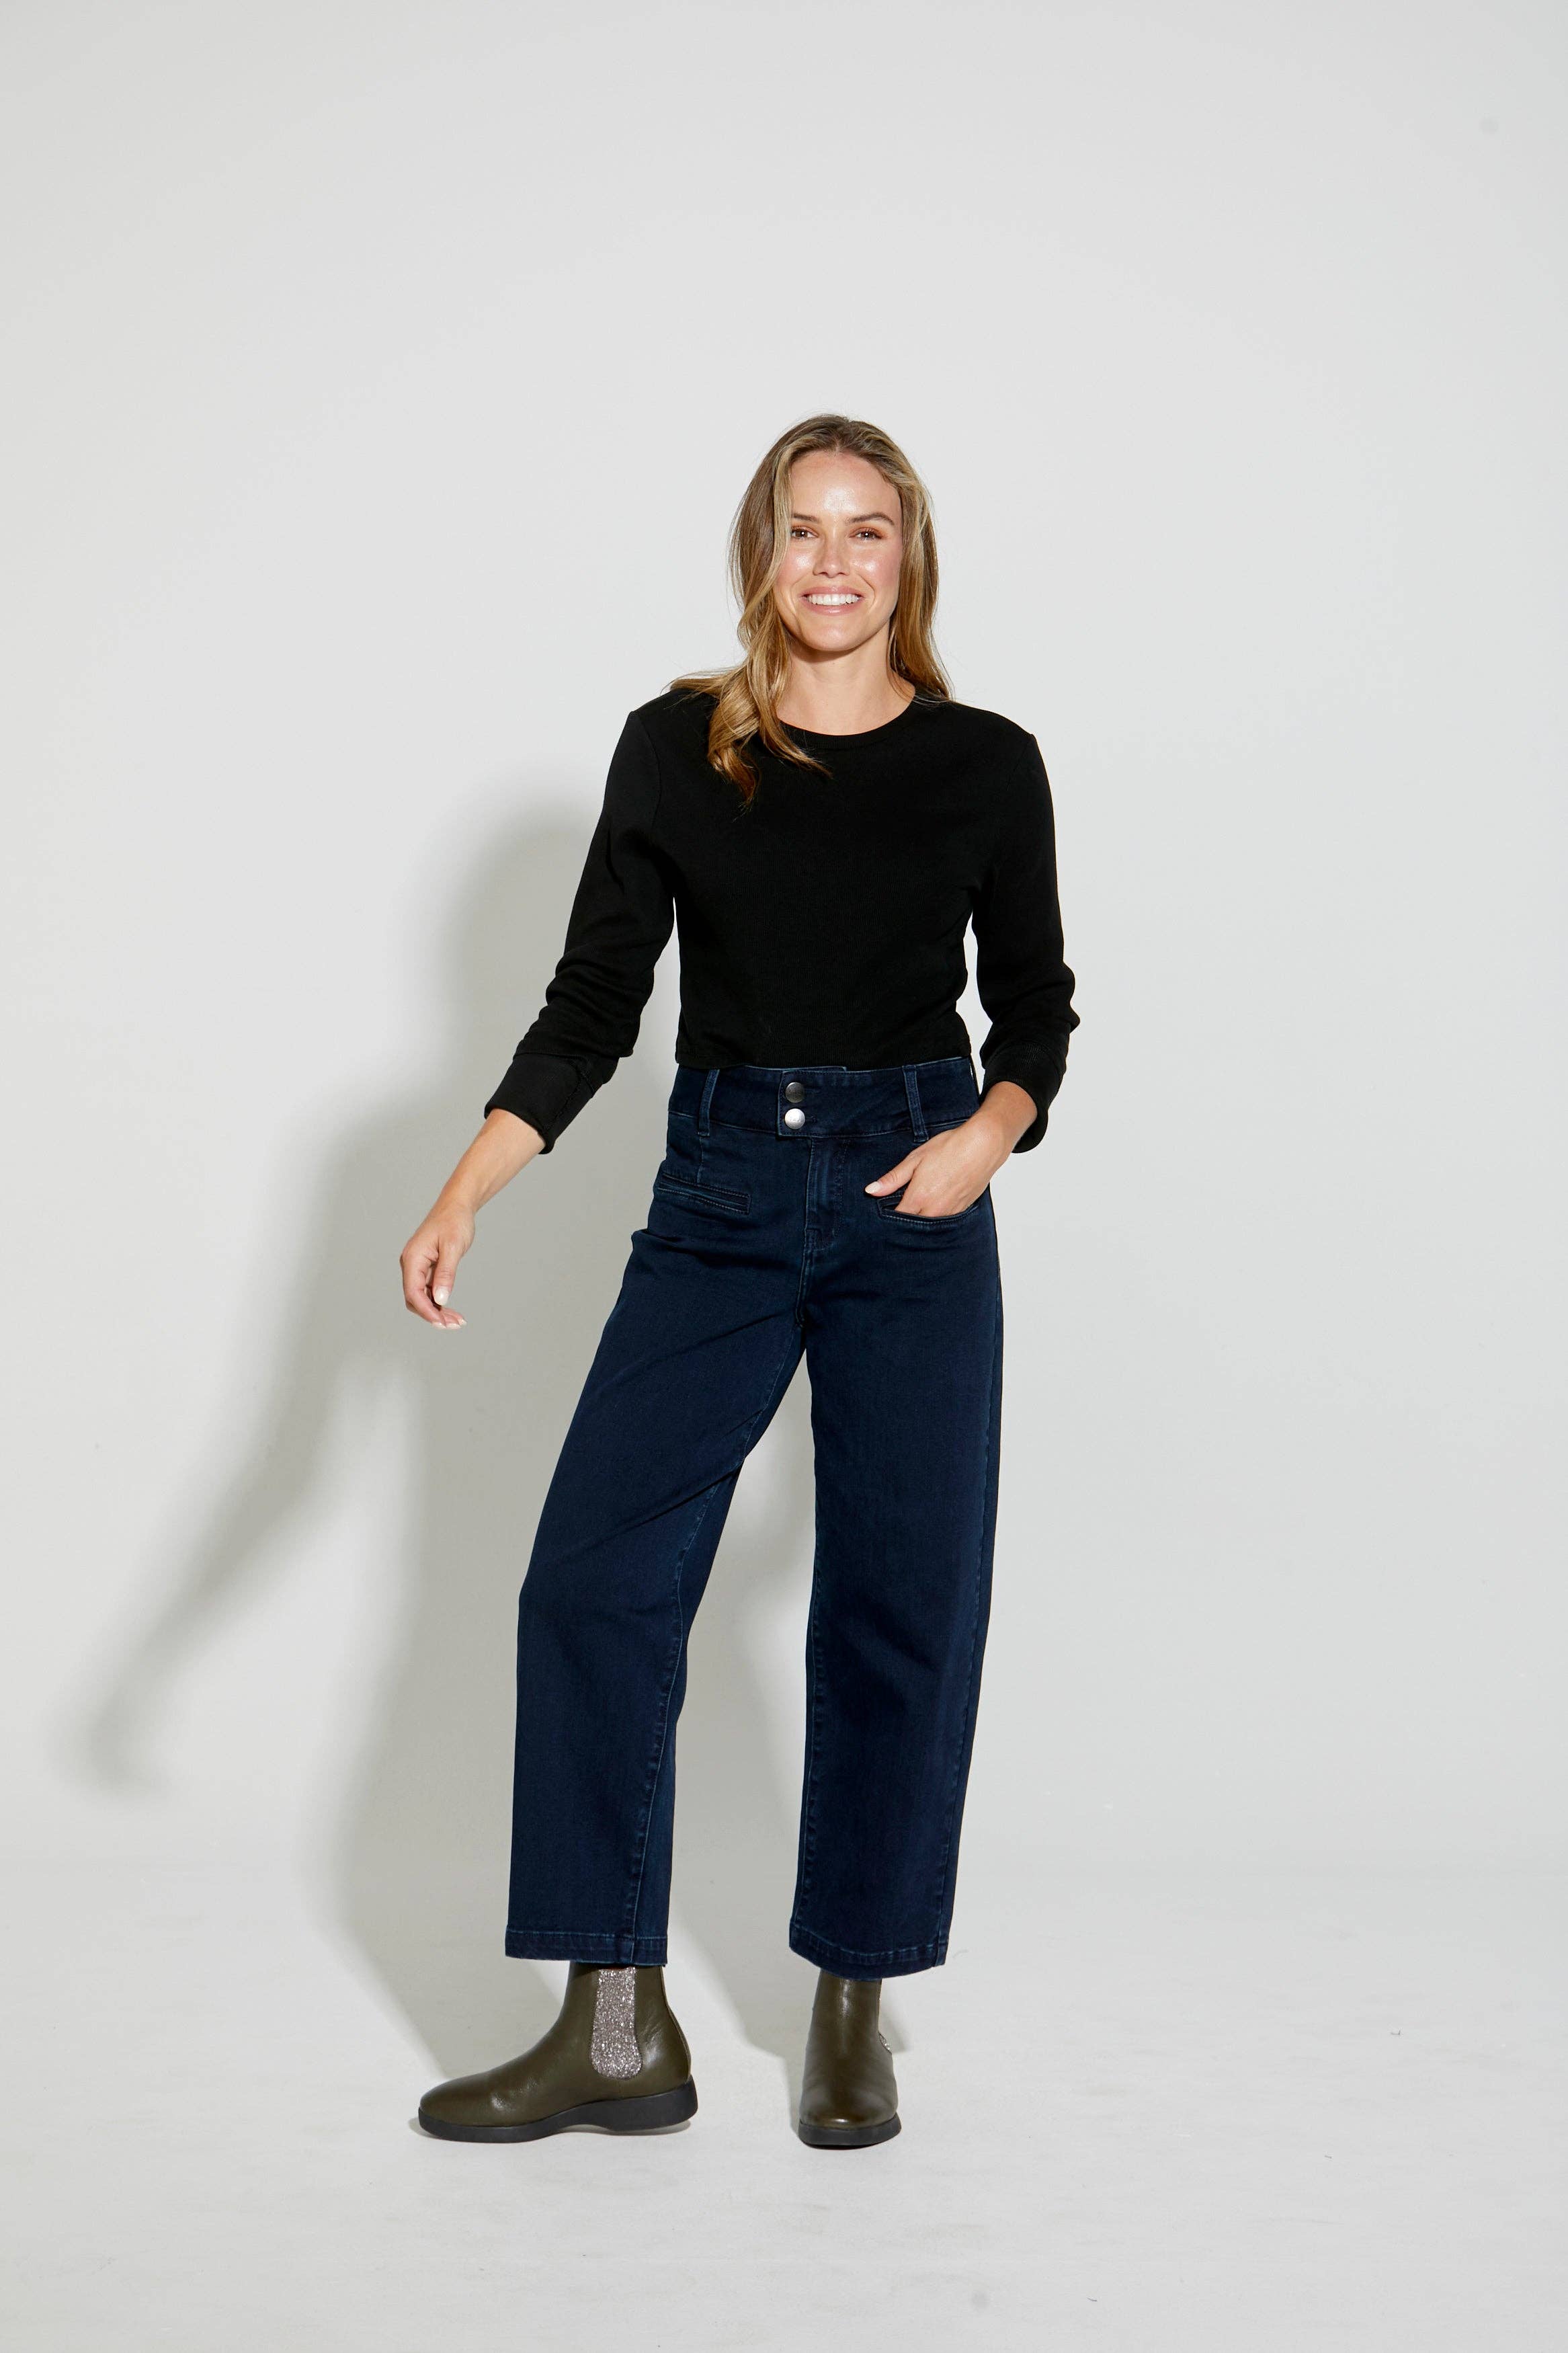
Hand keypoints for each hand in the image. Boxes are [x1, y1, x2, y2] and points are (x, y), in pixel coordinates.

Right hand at [401, 1199, 474, 1326]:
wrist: (457, 1205)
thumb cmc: (455, 1221)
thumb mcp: (453, 1247)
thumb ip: (446, 1274)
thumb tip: (440, 1299)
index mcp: (412, 1258)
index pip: (413, 1293)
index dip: (427, 1311)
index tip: (442, 1323)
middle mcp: (411, 1264)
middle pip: (415, 1299)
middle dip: (432, 1315)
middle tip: (454, 1325)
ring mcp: (417, 1266)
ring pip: (422, 1297)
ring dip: (437, 1310)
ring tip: (457, 1321)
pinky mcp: (426, 1268)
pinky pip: (428, 1290)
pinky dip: (439, 1301)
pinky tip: (451, 1310)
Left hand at [864, 1082, 1035, 1215]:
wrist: (984, 1145)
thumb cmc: (949, 1147)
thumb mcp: (916, 1159)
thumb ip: (893, 1179)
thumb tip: (871, 1191)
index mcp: (919, 1197)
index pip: (897, 1218)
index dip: (888, 1215)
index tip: (883, 1209)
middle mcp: (934, 1210)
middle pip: (912, 1225)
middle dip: (904, 1219)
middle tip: (899, 1207)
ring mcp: (950, 1212)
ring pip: (929, 1224)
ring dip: (921, 1217)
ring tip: (919, 1202)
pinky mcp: (962, 1210)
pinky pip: (944, 1219)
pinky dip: (936, 1214)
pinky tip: (935, 1201)